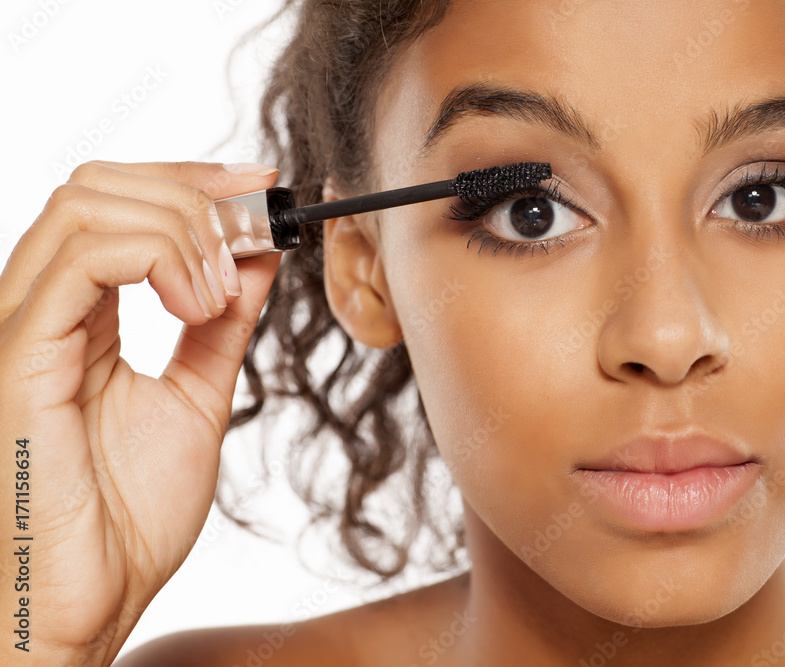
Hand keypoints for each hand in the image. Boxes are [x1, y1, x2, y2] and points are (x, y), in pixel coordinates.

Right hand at [0, 160, 281, 664]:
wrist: (90, 601)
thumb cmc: (126, 518)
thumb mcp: (198, 397)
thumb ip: (222, 326)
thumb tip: (259, 258)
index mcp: (77, 318)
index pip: (117, 204)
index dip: (193, 181)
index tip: (262, 186)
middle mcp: (40, 310)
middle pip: (96, 185)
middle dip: (192, 190)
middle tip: (254, 229)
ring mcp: (24, 328)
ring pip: (86, 204)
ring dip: (182, 226)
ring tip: (224, 291)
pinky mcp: (20, 356)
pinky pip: (82, 260)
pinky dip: (159, 257)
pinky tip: (200, 304)